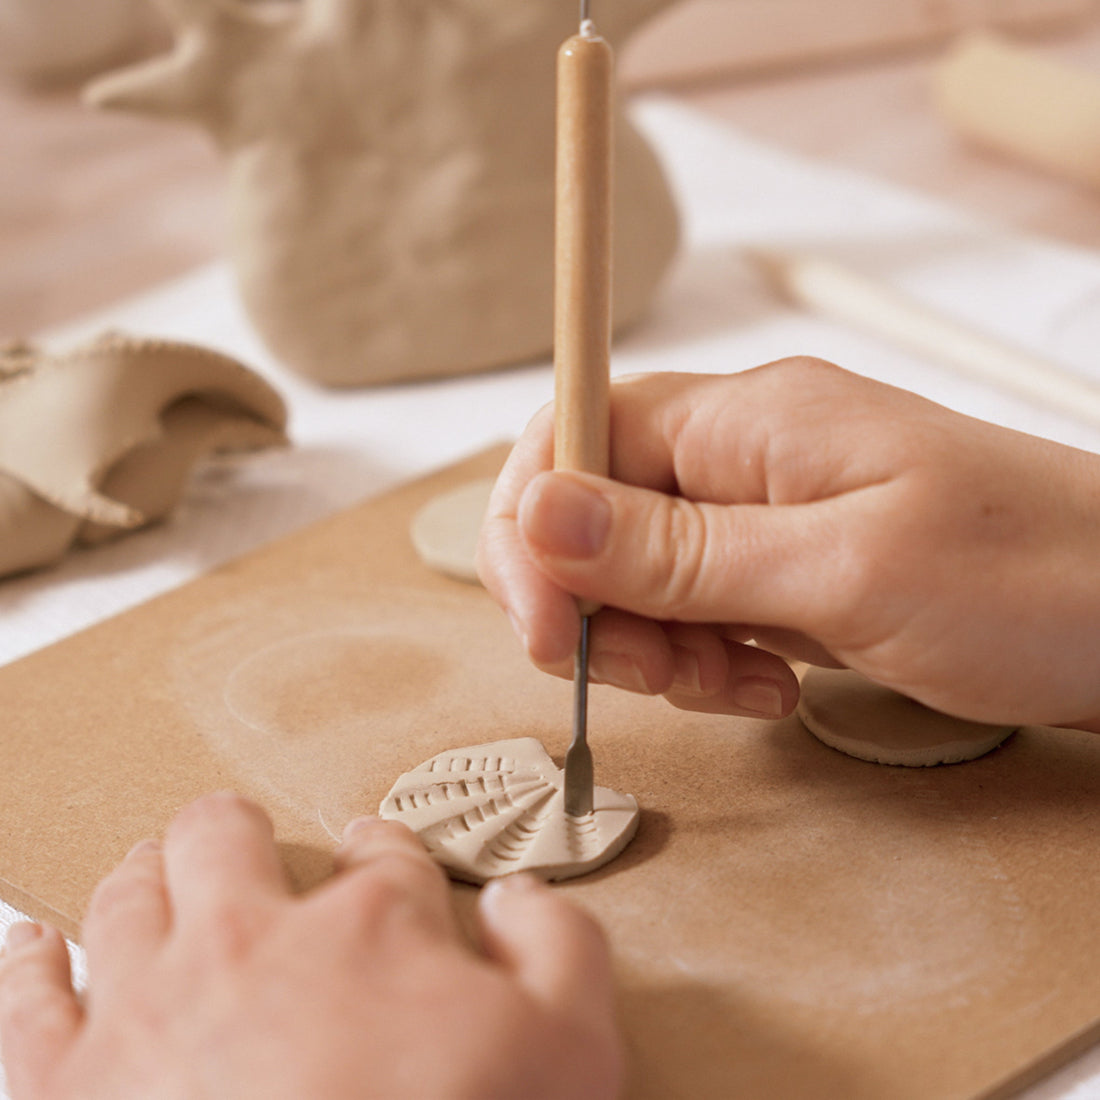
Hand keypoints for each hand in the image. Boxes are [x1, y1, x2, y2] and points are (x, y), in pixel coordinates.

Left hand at [0, 793, 621, 1099]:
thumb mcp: (567, 1050)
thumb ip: (560, 948)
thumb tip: (523, 899)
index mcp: (369, 926)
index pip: (382, 854)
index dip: (384, 850)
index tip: (378, 855)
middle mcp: (252, 940)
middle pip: (226, 839)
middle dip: (237, 829)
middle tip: (240, 834)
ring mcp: (151, 1005)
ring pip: (133, 894)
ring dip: (146, 870)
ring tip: (153, 864)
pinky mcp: (66, 1086)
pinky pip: (29, 1000)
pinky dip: (33, 962)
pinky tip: (39, 943)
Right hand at [478, 359, 1099, 731]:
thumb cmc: (1027, 576)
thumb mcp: (840, 571)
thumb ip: (677, 549)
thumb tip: (538, 513)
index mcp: (744, 420)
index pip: (573, 434)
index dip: (534, 529)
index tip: (548, 630)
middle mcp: (740, 453)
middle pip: (594, 514)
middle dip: (596, 606)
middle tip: (656, 674)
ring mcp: (764, 510)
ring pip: (638, 573)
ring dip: (654, 644)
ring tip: (736, 685)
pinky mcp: (788, 563)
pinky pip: (697, 607)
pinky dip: (704, 658)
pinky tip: (763, 685)